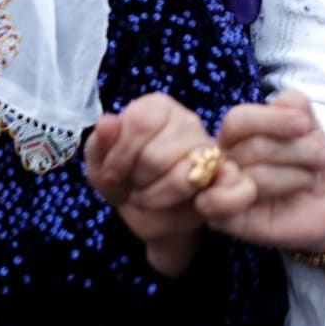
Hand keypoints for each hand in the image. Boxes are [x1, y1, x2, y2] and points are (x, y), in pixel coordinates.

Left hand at [85, 92, 243, 275]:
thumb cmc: (126, 183)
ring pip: (181, 176)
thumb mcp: (101, 167)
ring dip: (156, 196)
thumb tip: (108, 121)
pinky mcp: (225, 178)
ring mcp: (210, 148)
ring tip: (149, 196)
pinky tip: (176, 203)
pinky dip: (192, 201)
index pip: (141, 121)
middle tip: (135, 185)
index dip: (121, 156)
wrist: (151, 217)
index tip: (113, 174)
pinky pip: (220, 189)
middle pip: (157, 154)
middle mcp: (187, 121)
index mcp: (157, 108)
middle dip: (138, 180)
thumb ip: (99, 144)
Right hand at [196, 91, 324, 253]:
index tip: (305, 125)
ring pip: (257, 176)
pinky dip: (266, 194)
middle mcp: (223, 159)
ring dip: (298, 174)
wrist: (324, 202)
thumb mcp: (309, 125)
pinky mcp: (224, 220)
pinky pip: (227, 208)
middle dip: (299, 150)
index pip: (238, 120)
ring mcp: (222, 190)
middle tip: (320, 157)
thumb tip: (280, 102)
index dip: (273, 120)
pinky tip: (291, 191)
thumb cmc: (310, 160)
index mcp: (236, 133)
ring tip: (311, 177)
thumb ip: (293, 104)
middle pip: (255, 147)